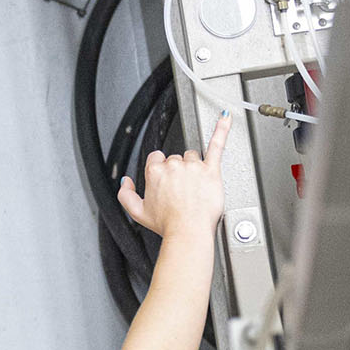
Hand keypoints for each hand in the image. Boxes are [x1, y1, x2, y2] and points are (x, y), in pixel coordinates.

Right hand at [118, 112, 230, 241]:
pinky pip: (217, 145)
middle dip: (180, 172)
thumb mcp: (137, 212)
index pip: (157, 159)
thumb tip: (126, 181)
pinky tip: (224, 118)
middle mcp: (173, 165)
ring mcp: (193, 166)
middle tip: (183, 190)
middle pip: (177, 158)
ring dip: (194, 167)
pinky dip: (221, 129)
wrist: (188, 231)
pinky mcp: (211, 169)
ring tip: (196, 186)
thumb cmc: (167, 224)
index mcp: (155, 171)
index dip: (162, 170)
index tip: (167, 180)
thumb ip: (125, 194)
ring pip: (193, 156)